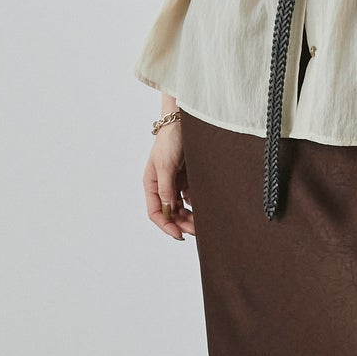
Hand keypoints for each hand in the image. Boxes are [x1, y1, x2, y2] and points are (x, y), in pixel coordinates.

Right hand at [143, 124, 195, 240]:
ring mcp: (176, 183)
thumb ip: (166, 189)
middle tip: (196, 231)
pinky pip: (192, 197)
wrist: (184, 121)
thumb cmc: (170, 139)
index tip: (179, 234)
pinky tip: (205, 208)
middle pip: (170, 213)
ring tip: (202, 223)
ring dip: (190, 217)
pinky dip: (197, 204)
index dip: (166, 225)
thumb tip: (168, 210)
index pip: (155, 212)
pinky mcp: (188, 178)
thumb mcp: (165, 165)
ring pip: (182, 207)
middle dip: (182, 223)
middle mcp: (162, 186)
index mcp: (151, 184)